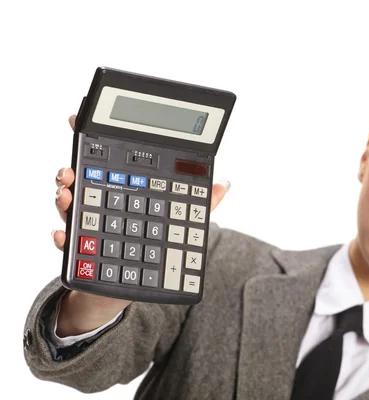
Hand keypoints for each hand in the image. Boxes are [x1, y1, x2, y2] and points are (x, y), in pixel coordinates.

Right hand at [51, 114, 230, 335]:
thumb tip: (224, 184)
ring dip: (63, 200)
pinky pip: (69, 244)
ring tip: (65, 197)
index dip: (88, 139)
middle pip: (80, 182)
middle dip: (69, 172)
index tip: (76, 121)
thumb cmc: (153, 246)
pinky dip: (62, 238)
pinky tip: (62, 235)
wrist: (129, 284)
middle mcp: (100, 205)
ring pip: (71, 208)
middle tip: (69, 170)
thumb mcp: (179, 223)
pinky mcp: (83, 253)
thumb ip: (199, 204)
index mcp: (120, 190)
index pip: (103, 161)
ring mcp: (88, 227)